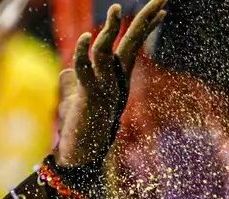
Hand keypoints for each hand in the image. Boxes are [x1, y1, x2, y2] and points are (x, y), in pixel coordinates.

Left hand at [56, 0, 165, 165]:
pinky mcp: (90, 98)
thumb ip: (72, 83)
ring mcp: (105, 88)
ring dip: (111, 30)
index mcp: (116, 78)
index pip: (133, 46)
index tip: (163, 11)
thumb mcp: (77, 100)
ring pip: (109, 52)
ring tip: (115, 9)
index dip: (146, 28)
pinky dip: (84, 54)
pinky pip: (87, 71)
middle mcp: (116, 81)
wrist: (81, 154)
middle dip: (146, 20)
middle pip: (132, 44)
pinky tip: (86, 37)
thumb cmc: (80, 128)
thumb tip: (65, 72)